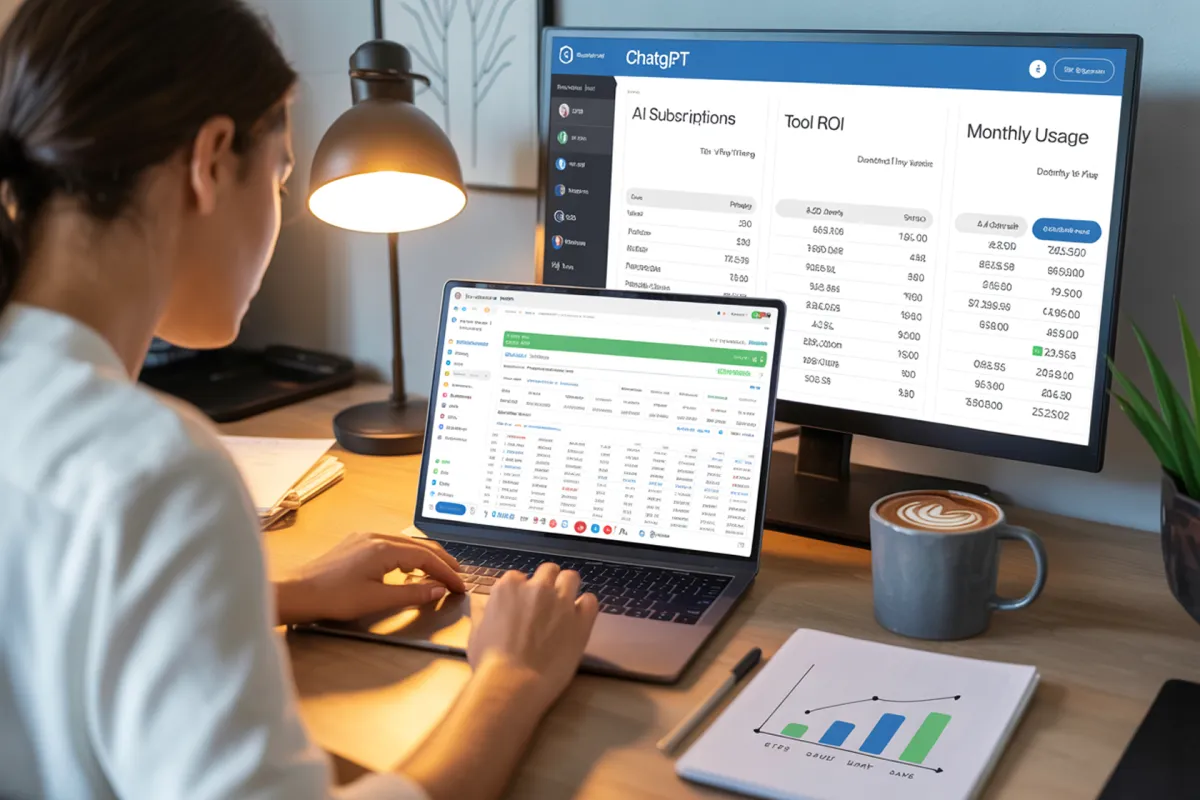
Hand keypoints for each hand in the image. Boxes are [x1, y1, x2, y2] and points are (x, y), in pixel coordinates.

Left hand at [275, 532, 466, 624]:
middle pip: (420, 546)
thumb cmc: (333, 598)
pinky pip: (392, 545)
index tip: (459, 586)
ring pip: (406, 543)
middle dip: (442, 561)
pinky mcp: (357, 544)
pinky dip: (409, 556)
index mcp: (384, 548)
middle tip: (458, 577)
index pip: (426, 557)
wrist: (296, 592)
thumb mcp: (376, 599)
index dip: (446, 572)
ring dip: (426, 558)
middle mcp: (377, 537)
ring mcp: (365, 538)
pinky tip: (410, 568)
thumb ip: (411, 593)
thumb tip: (437, 589)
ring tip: (440, 573)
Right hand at [466, 563, 599, 709]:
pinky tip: (579, 618)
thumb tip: (485, 605)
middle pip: (548, 571)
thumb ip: (484, 612)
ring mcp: (561, 601)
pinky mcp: (581, 619)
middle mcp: (537, 587)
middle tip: (546, 604)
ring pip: (571, 578)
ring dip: (567, 589)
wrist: (512, 683)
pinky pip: (591, 601)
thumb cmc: (490, 661)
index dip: (523, 592)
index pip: (520, 577)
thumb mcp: (477, 631)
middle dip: (547, 583)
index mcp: (509, 587)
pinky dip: (586, 606)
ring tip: (564, 607)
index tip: (523, 606)